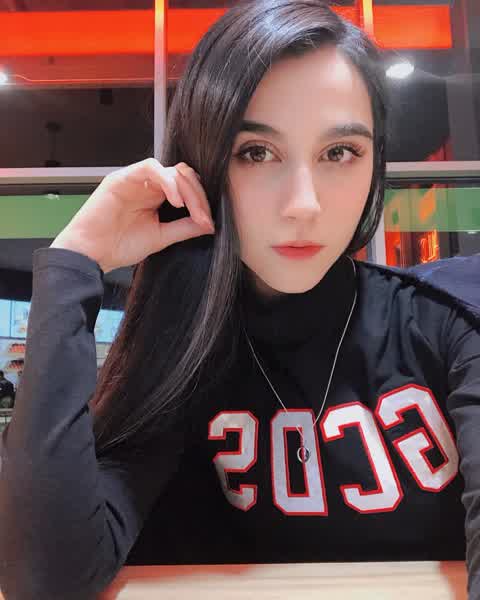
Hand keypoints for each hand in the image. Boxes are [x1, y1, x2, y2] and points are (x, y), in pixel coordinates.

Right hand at [50, 158, 214, 272]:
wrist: (92, 254)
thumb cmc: (120, 245)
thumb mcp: (161, 237)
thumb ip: (184, 228)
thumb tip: (209, 224)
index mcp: (157, 197)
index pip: (187, 187)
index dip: (200, 202)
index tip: (208, 223)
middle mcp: (148, 185)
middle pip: (183, 176)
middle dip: (198, 196)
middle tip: (204, 217)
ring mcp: (135, 179)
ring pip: (171, 170)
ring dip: (186, 189)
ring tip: (192, 210)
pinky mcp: (122, 177)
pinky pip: (151, 167)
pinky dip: (168, 182)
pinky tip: (175, 201)